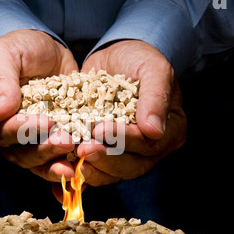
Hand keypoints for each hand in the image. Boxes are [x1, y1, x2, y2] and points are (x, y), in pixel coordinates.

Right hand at [0, 29, 78, 179]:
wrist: (48, 52)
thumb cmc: (22, 48)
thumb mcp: (7, 53)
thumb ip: (1, 79)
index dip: (19, 130)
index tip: (46, 122)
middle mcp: (2, 133)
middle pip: (16, 152)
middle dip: (42, 150)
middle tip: (66, 140)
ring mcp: (25, 141)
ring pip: (35, 162)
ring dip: (53, 162)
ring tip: (74, 155)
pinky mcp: (47, 143)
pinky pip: (52, 161)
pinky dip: (63, 167)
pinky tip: (77, 169)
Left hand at [75, 40, 186, 185]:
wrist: (117, 58)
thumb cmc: (140, 60)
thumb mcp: (153, 68)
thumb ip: (156, 96)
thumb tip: (154, 131)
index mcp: (170, 131)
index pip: (149, 144)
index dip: (125, 140)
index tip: (101, 130)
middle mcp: (151, 149)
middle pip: (132, 166)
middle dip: (107, 160)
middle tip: (84, 149)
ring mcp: (127, 154)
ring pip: (113, 173)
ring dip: (93, 170)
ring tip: (74, 161)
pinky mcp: (106, 154)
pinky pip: (95, 171)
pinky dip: (81, 175)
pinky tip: (63, 174)